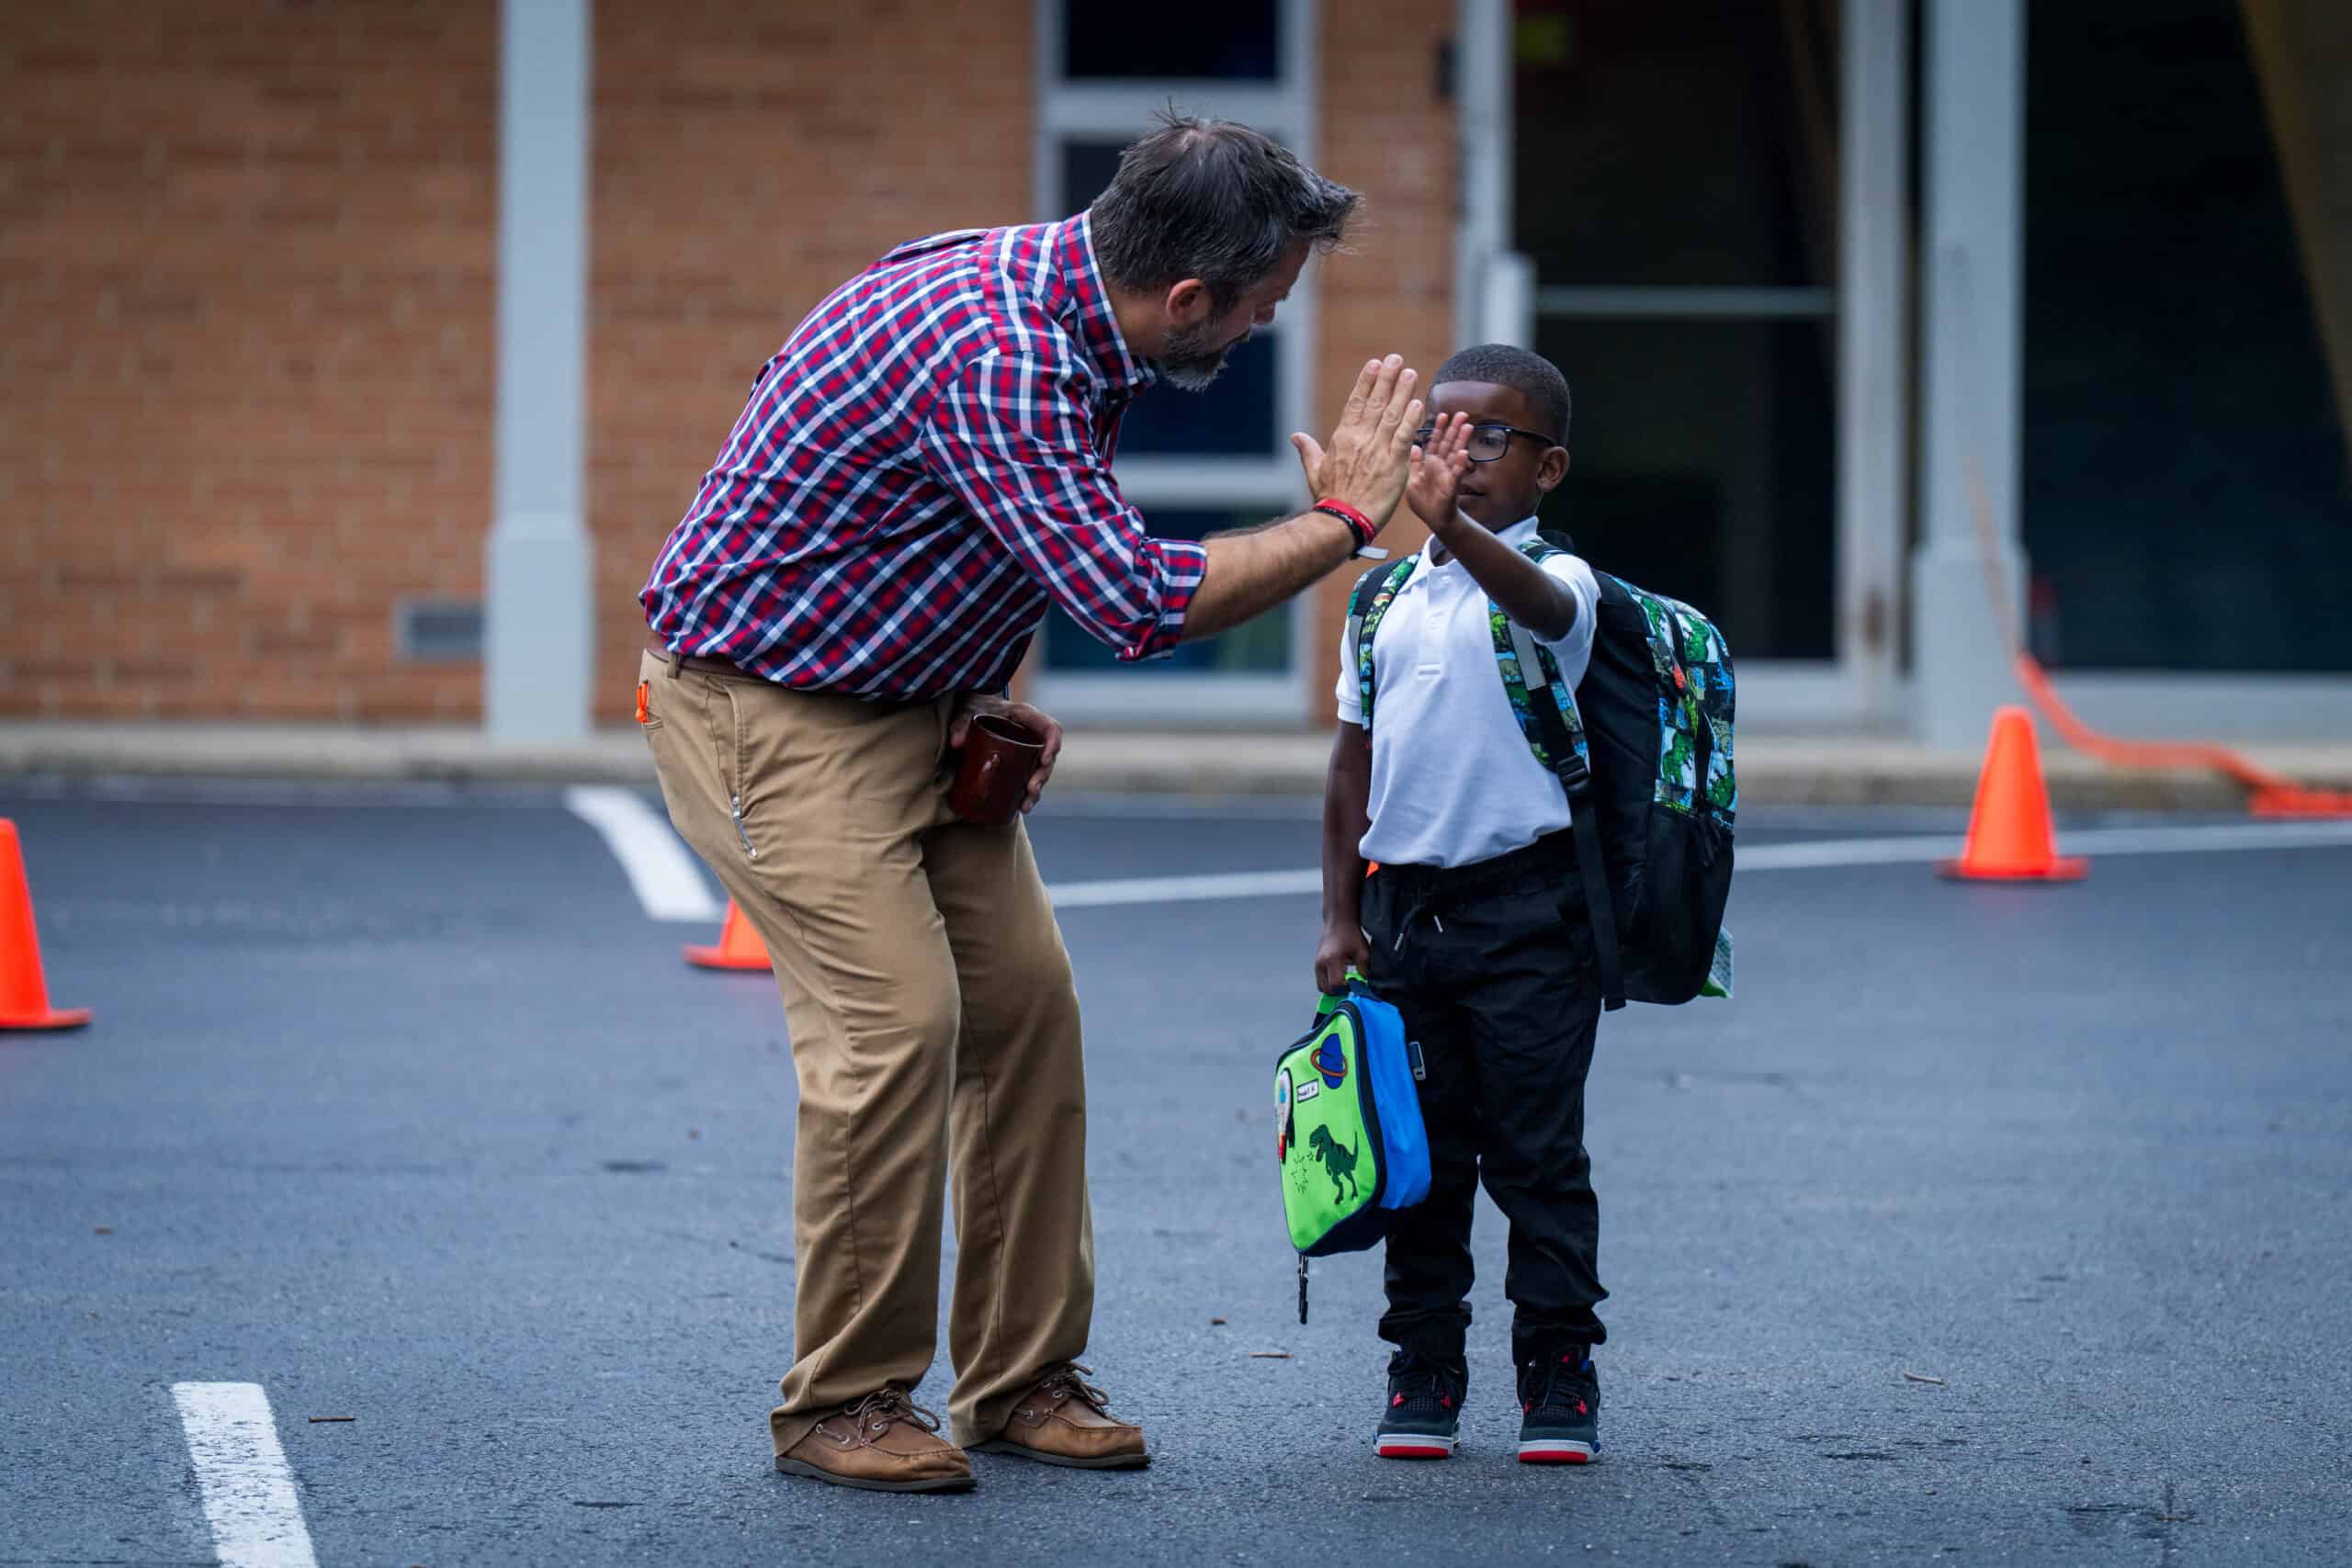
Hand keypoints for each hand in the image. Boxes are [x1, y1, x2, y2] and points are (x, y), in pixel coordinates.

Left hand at [950, 694, 1064, 813]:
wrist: (973, 710)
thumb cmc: (976, 707)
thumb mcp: (968, 711)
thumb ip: (961, 724)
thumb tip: (956, 743)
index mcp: (1027, 716)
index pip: (1051, 728)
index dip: (1053, 744)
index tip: (1045, 760)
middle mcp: (1032, 734)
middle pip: (1048, 755)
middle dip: (1042, 775)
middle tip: (1031, 789)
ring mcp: (1028, 749)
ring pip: (1040, 771)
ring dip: (1036, 790)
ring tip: (1025, 806)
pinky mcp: (1020, 761)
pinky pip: (1029, 777)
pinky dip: (1026, 794)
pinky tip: (1020, 807)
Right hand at [1288, 354, 1425, 534]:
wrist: (1343, 520)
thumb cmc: (1330, 499)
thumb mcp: (1315, 471)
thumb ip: (1308, 450)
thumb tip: (1296, 436)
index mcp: (1342, 438)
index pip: (1356, 403)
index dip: (1366, 382)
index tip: (1374, 364)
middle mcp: (1360, 439)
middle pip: (1376, 403)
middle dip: (1386, 379)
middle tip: (1396, 359)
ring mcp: (1377, 450)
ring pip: (1392, 415)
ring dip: (1402, 392)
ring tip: (1410, 373)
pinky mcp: (1393, 464)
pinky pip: (1404, 436)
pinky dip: (1411, 419)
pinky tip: (1418, 402)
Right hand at [1314, 921, 1370, 995]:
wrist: (1339, 922)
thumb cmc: (1351, 935)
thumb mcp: (1363, 953)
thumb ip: (1364, 971)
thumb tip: (1363, 984)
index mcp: (1333, 960)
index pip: (1335, 985)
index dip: (1345, 989)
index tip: (1353, 985)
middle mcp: (1322, 963)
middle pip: (1326, 989)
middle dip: (1338, 991)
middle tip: (1349, 985)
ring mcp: (1317, 964)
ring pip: (1321, 986)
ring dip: (1332, 988)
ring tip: (1344, 980)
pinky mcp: (1316, 963)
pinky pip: (1320, 979)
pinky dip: (1328, 982)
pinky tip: (1339, 975)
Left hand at [1407, 411, 1473, 534]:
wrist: (1434, 520)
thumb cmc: (1423, 502)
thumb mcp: (1412, 480)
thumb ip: (1414, 463)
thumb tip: (1414, 446)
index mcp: (1430, 463)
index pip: (1435, 442)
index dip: (1438, 429)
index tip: (1442, 415)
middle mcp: (1441, 466)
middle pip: (1448, 444)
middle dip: (1455, 429)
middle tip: (1462, 414)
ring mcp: (1448, 474)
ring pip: (1456, 454)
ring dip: (1462, 441)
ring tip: (1468, 427)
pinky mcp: (1452, 486)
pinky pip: (1456, 473)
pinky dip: (1461, 464)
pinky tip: (1465, 454)